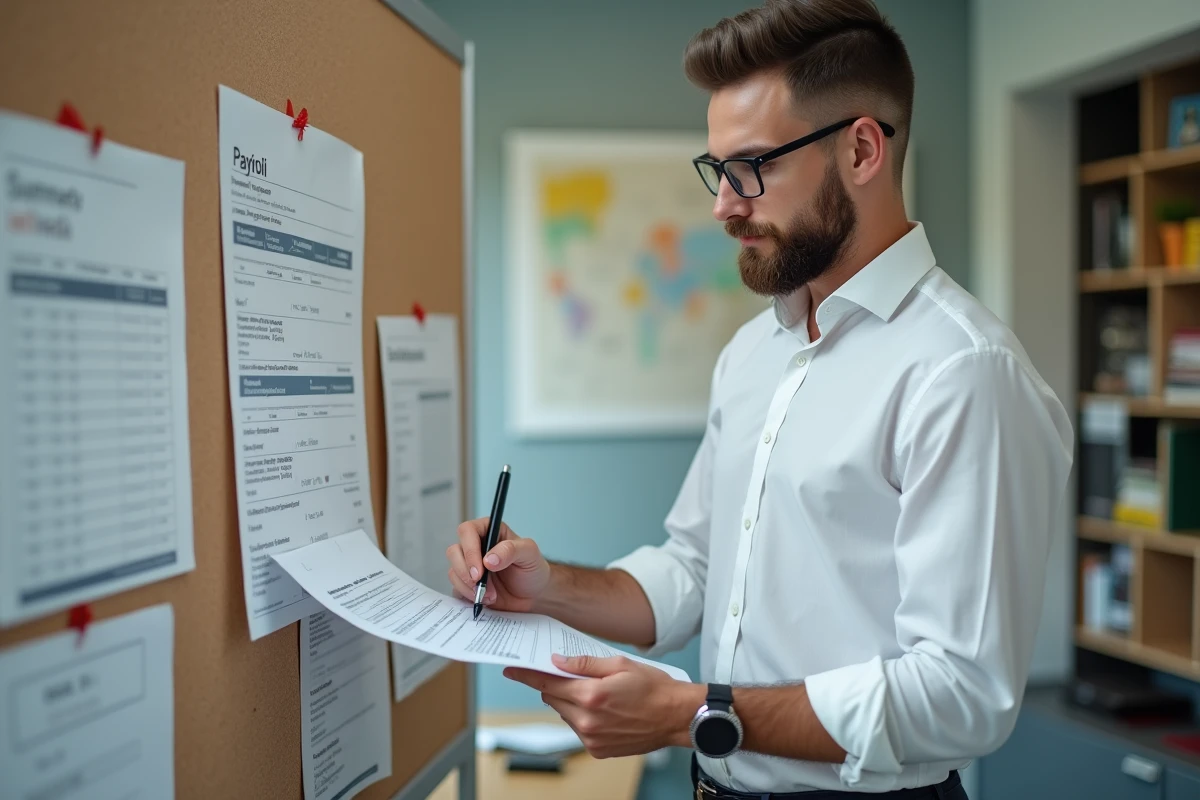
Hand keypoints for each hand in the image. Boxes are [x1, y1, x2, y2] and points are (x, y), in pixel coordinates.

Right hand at [446, 518, 550, 612]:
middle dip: (465, 571)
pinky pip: (456, 589)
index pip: (467, 531)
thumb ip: (511, 550)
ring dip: (468, 586)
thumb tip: (489, 559)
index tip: (481, 569)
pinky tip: (485, 600)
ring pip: (453, 571)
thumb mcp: (530, 553)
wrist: (534, 595)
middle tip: (480, 584)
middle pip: (454, 551)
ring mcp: (469, 566)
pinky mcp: (466, 585)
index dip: (470, 549)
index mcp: (489, 531)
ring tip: (490, 595)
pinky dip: (468, 596)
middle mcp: (475, 546)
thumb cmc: (532, 568)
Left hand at [503, 654, 702, 758]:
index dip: (527, 675)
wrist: (676, 717)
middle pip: (553, 698)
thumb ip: (585, 664)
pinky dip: (583, 717)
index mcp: (591, 696)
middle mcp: (587, 721)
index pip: (547, 683)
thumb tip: (558, 662)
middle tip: (571, 675)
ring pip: (565, 714)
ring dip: (571, 702)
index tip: (512, 670)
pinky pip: (579, 729)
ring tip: (597, 694)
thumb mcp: (620, 664)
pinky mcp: (598, 750)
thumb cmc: (654, 689)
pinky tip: (604, 710)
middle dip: (557, 685)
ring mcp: (592, 739)